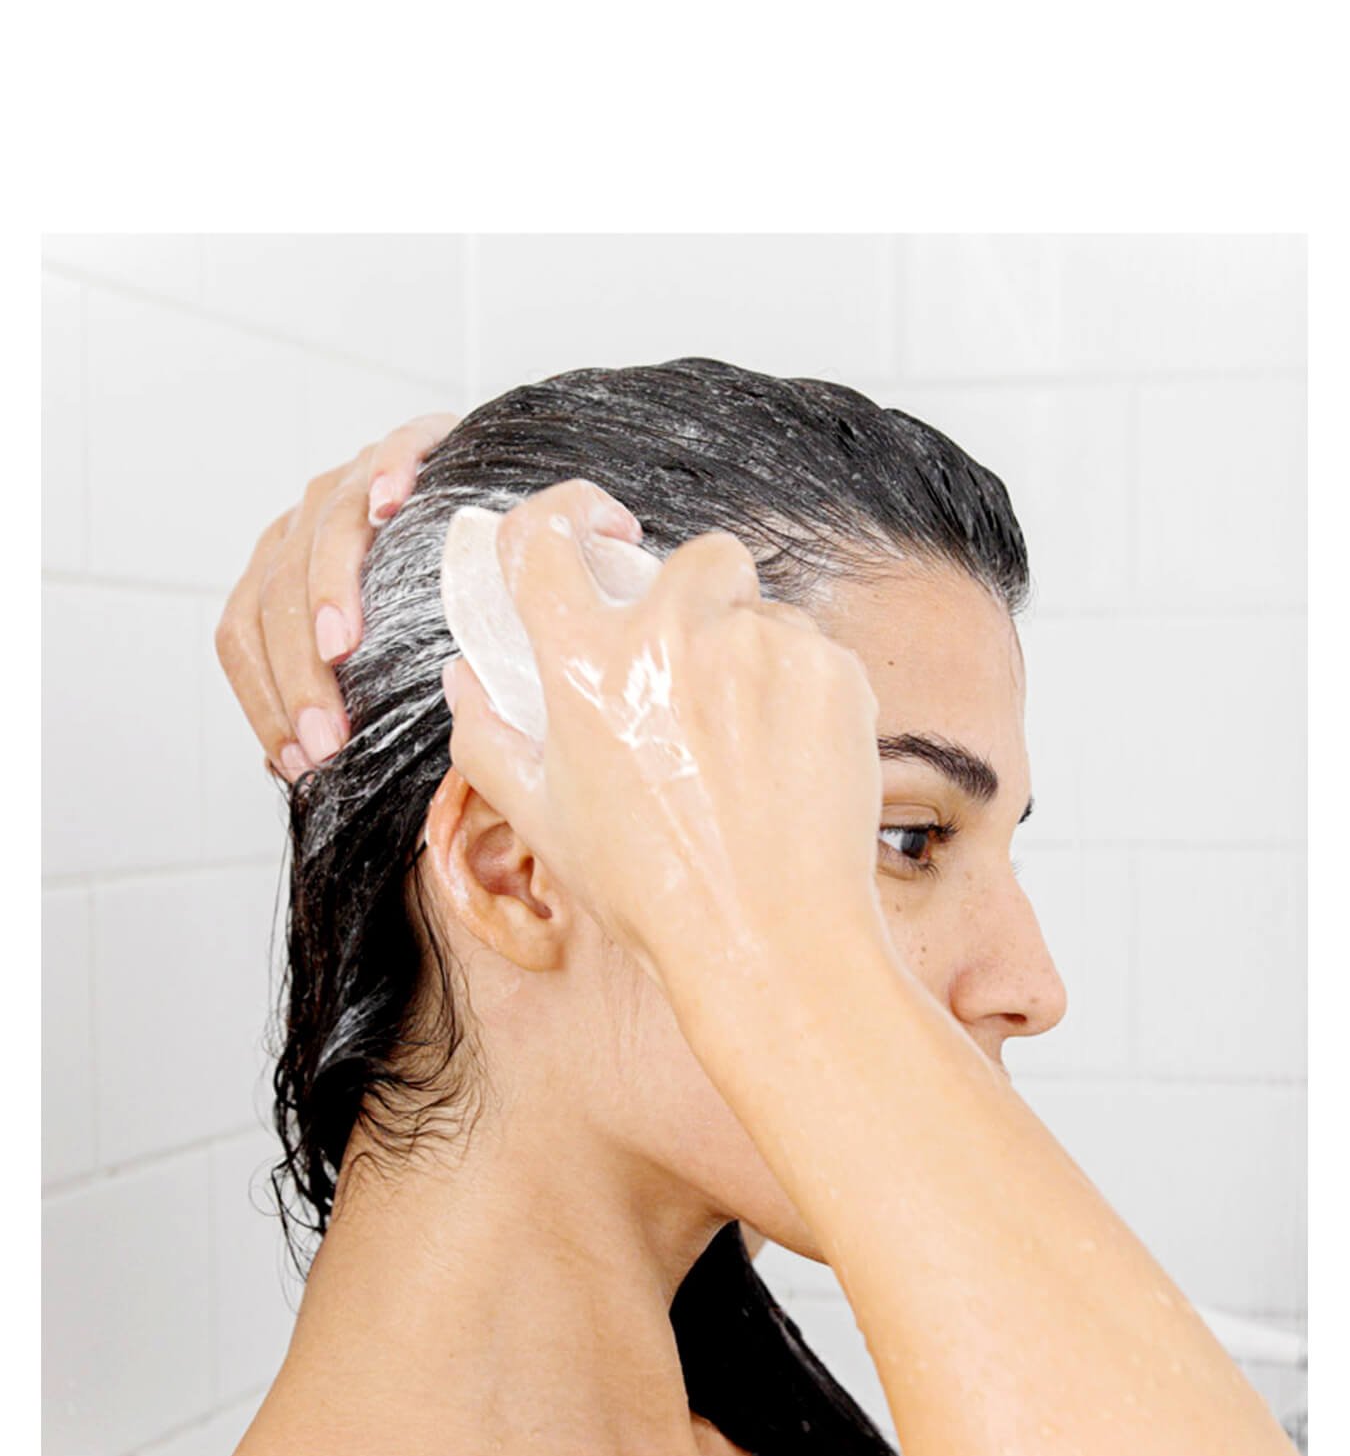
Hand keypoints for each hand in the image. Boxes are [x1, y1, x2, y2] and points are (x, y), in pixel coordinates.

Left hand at [216, 412, 458, 779]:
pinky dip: (389, 471)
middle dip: (295, 675)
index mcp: (281, 575)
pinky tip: (392, 504)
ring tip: (341, 648)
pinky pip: (394, 449)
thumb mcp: (382, 666)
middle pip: (273, 594)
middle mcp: (305, 524)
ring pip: (322, 530)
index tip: (302, 761)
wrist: (502, 523)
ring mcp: (356, 480)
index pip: (241, 635)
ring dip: (328, 592)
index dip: (264, 700)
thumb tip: (294, 769)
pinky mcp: (415, 442)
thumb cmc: (443, 614)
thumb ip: (342, 701)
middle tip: (329, 739)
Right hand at [443, 479, 884, 992]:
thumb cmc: (652, 892)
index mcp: (589, 667)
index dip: (561, 517)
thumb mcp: (543, 821)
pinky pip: (812, 650)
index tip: (594, 530)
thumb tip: (468, 679)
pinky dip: (799, 690)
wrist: (768, 938)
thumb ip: (489, 737)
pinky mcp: (833, 671)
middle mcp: (676, 638)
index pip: (546, 538)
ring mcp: (763, 647)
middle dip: (691, 600)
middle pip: (690, 556)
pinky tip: (782, 762)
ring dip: (747, 652)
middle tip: (690, 678)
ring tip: (740, 745)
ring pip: (758, 610)